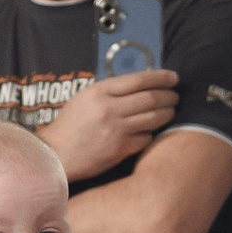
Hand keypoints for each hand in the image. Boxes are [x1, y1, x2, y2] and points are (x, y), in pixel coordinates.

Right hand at [38, 70, 177, 180]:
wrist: (56, 155)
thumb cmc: (70, 126)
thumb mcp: (84, 99)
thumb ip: (109, 91)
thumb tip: (140, 85)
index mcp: (99, 92)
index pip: (138, 80)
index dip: (160, 77)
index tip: (173, 77)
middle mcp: (109, 109)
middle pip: (151, 98)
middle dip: (169, 96)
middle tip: (175, 96)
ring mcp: (116, 130)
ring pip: (153, 118)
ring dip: (167, 113)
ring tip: (170, 111)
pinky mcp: (120, 150)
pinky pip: (146, 138)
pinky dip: (151, 134)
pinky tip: (152, 132)